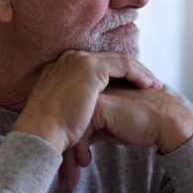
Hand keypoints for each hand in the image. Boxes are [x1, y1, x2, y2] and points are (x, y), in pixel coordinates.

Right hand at [13, 51, 160, 152]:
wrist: (40, 133)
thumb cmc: (50, 132)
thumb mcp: (63, 112)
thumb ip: (76, 105)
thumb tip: (86, 115)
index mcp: (60, 68)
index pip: (97, 66)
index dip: (117, 75)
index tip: (132, 87)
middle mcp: (69, 59)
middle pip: (109, 60)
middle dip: (131, 71)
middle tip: (148, 83)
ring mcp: (79, 61)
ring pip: (119, 61)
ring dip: (139, 72)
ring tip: (153, 85)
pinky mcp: (90, 68)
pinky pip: (123, 66)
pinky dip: (138, 74)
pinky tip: (148, 85)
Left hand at [67, 86, 192, 172]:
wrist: (165, 123)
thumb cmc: (140, 127)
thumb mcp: (110, 127)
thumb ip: (91, 128)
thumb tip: (71, 146)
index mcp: (90, 93)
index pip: (68, 120)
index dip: (67, 144)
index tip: (67, 167)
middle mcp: (89, 91)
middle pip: (66, 124)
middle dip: (64, 153)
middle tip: (66, 178)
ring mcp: (93, 96)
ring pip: (70, 128)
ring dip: (69, 156)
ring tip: (72, 177)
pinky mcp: (100, 106)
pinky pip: (79, 131)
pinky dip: (79, 150)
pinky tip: (86, 162)